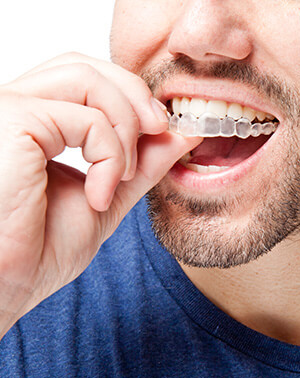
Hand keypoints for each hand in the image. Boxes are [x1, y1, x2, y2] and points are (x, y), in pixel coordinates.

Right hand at [0, 52, 201, 335]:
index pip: (87, 81)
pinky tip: (99, 196)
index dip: (132, 97)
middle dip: (136, 96)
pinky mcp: (14, 122)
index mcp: (35, 124)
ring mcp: (11, 111)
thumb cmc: (38, 250)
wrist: (6, 287)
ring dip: (127, 126)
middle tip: (163, 130)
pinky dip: (110, 156)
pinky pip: (86, 119)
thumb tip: (180, 133)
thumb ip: (140, 164)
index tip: (165, 129)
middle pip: (87, 67)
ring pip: (88, 78)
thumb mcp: (106, 197)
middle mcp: (17, 107)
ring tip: (123, 175)